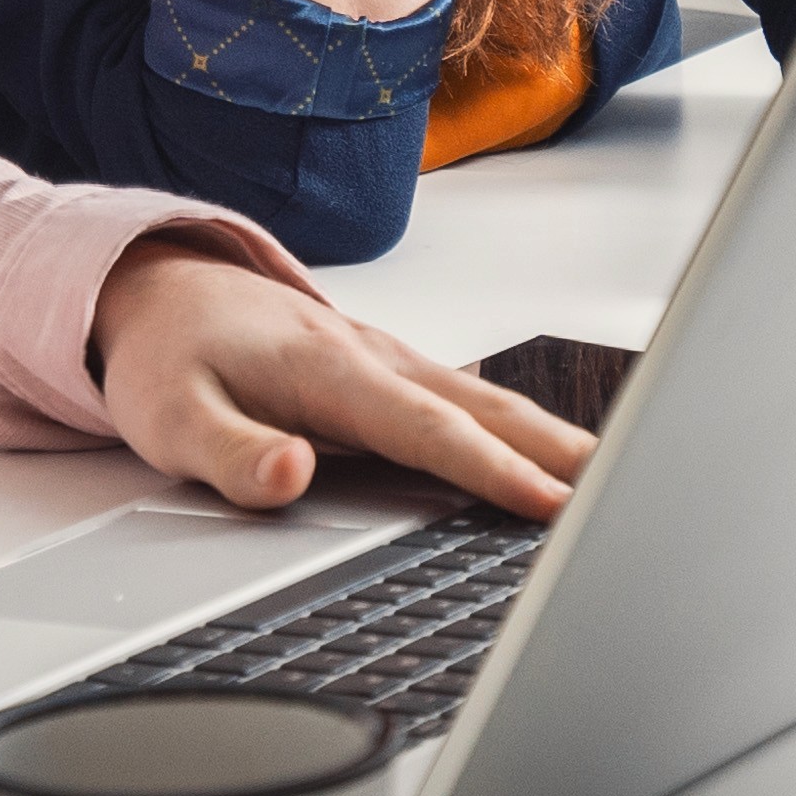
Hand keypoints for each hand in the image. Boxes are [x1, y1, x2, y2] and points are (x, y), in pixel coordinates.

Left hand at [87, 240, 593, 520]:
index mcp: (329, 368)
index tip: (552, 507)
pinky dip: (525, 433)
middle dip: (562, 454)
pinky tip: (559, 464)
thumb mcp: (170, 418)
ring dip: (557, 442)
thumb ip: (230, 454)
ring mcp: (389, 361)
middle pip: (485, 410)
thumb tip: (288, 474)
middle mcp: (374, 357)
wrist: (159, 289)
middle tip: (635, 497)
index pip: (427, 429)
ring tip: (625, 486)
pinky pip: (471, 404)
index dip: (492, 472)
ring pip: (489, 403)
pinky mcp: (392, 373)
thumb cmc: (167, 357)